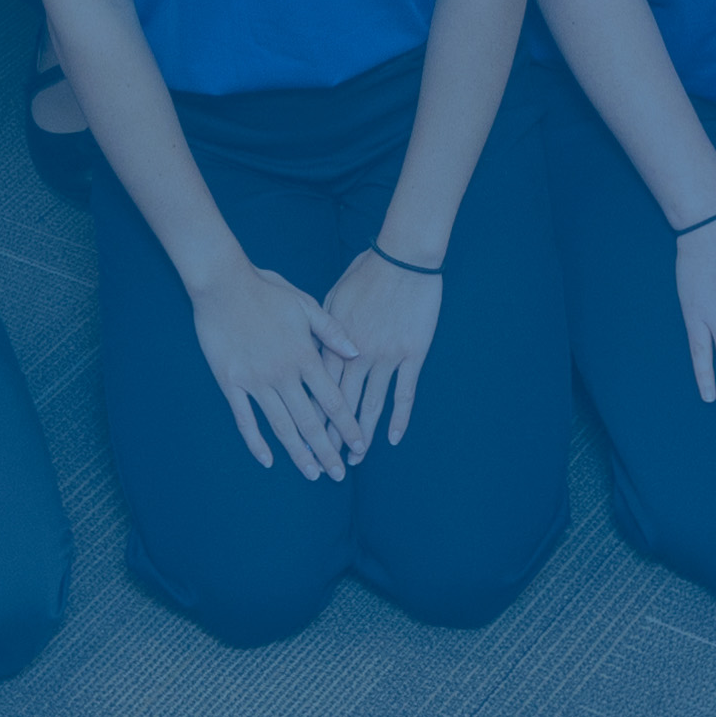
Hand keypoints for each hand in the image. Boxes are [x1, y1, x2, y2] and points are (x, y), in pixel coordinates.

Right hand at [192, 255, 358, 479]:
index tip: (358, 445)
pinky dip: (256, 442)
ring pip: (281, 425)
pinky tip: (267, 460)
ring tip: (312, 473)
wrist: (223, 283)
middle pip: (310, 421)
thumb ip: (332, 331)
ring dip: (298, 453)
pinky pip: (245, 419)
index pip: (332, 400)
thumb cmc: (266, 289)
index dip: (347, 426)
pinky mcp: (231, 382)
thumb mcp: (306, 304)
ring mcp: (255, 381)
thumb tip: (357, 353)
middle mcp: (283, 374)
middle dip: (326, 450)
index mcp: (304, 356)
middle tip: (338, 474)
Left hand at [317, 242, 445, 451]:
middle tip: (326, 460)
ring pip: (371, 404)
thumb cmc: (366, 270)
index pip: (318, 388)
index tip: (303, 436)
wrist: (403, 256)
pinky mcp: (412, 354)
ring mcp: (386, 356)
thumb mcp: (333, 296)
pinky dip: (398, 418)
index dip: (311, 414)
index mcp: (336, 341)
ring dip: (362, 434)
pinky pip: (404, 393)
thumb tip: (312, 350)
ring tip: (356, 458)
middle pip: (341, 403)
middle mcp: (358, 354)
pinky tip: (392, 438)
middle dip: (332, 435)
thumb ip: (322, 329)